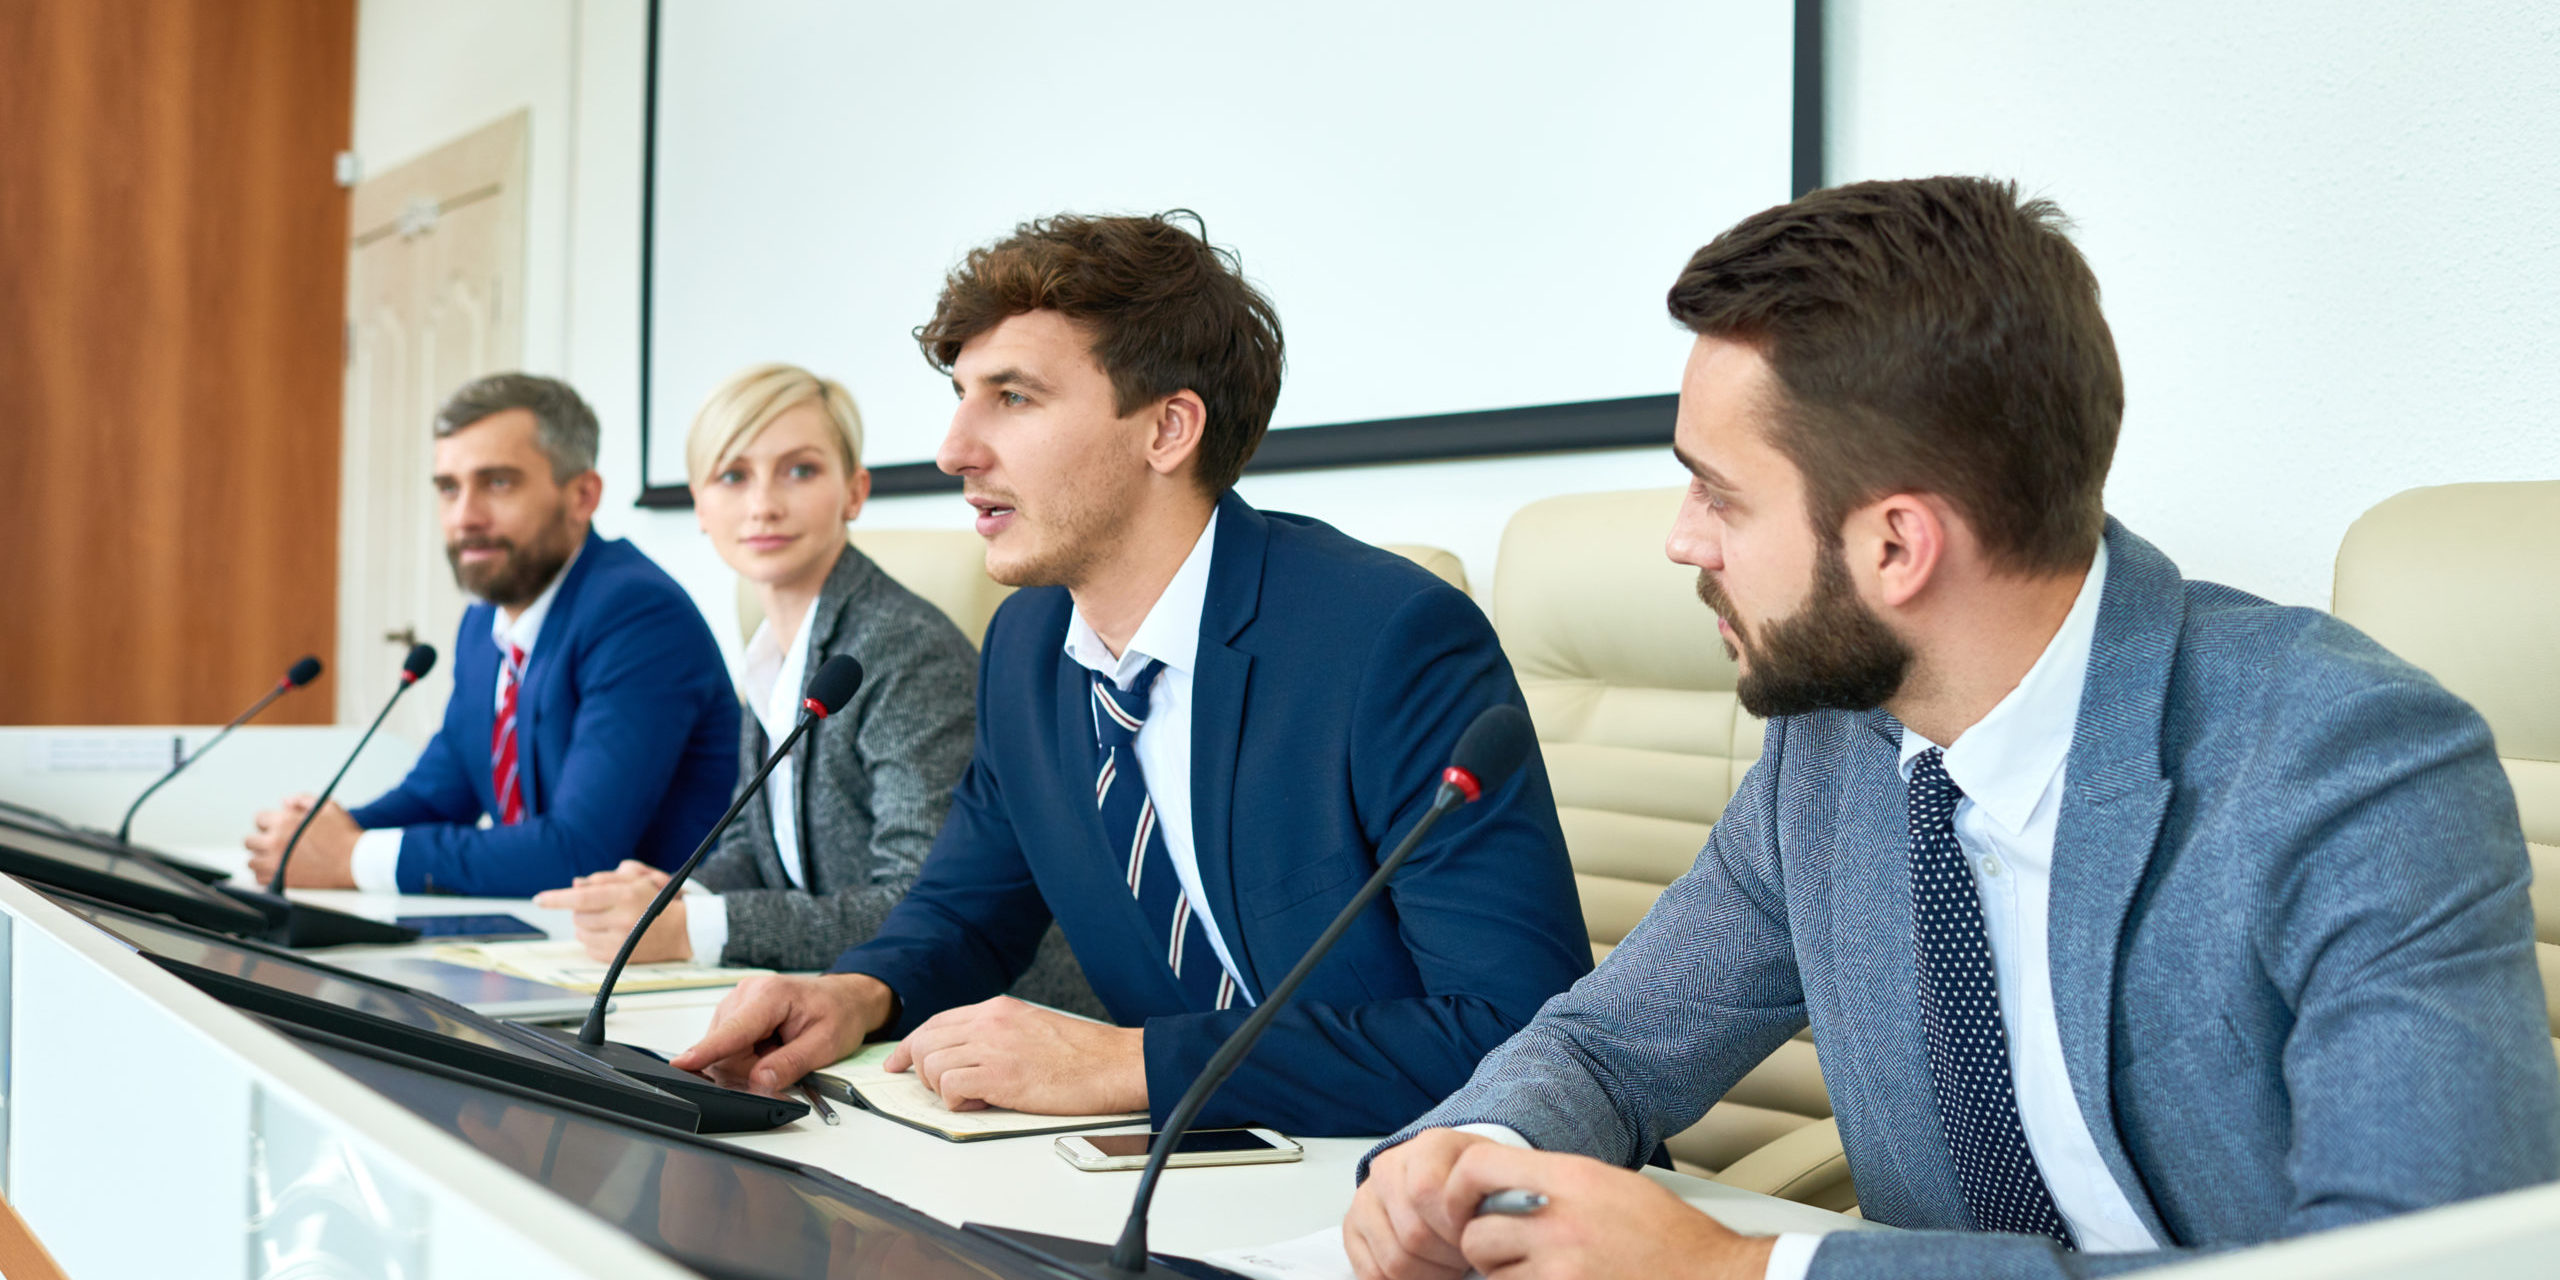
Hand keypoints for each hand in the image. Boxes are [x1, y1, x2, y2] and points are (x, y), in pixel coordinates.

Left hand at [243, 794, 361, 887]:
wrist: (355, 861)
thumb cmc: (344, 835)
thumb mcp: (328, 807)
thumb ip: (303, 799)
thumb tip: (285, 802)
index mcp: (284, 822)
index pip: (259, 818)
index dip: (269, 821)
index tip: (277, 826)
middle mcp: (275, 842)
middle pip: (250, 841)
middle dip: (261, 839)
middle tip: (275, 842)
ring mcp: (276, 863)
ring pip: (251, 861)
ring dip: (261, 858)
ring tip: (275, 857)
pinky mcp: (281, 880)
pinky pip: (259, 879)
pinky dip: (266, 875)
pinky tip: (279, 870)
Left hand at [534, 861, 685, 961]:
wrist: (681, 930)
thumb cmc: (655, 900)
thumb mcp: (634, 880)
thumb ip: (603, 880)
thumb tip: (574, 886)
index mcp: (627, 895)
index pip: (583, 897)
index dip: (557, 899)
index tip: (539, 900)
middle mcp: (623, 919)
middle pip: (578, 915)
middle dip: (581, 909)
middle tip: (600, 906)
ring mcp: (621, 941)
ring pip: (581, 932)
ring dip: (586, 924)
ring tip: (606, 919)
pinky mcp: (619, 957)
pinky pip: (588, 947)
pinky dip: (592, 939)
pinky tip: (609, 933)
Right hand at [670, 972, 894, 1093]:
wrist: (846, 998)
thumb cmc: (839, 1013)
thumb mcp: (825, 1044)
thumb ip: (790, 1064)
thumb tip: (761, 1082)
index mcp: (770, 995)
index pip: (733, 1030)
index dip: (707, 1050)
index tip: (682, 1064)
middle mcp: (747, 993)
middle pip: (727, 1049)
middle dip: (750, 1067)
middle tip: (784, 1059)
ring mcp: (737, 1002)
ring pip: (726, 1051)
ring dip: (750, 1061)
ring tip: (780, 1047)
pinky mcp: (735, 1012)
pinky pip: (730, 1046)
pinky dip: (748, 1054)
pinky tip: (769, 1046)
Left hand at [882, 996, 1146, 1115]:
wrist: (1114, 1064)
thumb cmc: (1083, 1056)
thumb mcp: (1033, 1028)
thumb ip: (998, 1036)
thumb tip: (967, 1060)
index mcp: (998, 1009)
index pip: (936, 1023)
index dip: (910, 1046)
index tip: (897, 1062)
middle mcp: (990, 1022)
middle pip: (925, 1043)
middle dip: (923, 1072)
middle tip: (945, 1090)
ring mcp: (993, 1046)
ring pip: (931, 1065)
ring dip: (943, 1088)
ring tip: (974, 1096)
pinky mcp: (1000, 1075)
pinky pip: (950, 1087)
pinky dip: (958, 1101)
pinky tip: (982, 1102)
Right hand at [1345, 1127, 1489, 1279]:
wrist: (1454, 1181)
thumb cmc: (1475, 1188)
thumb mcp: (1494, 1182)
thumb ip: (1492, 1199)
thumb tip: (1484, 1235)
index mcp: (1429, 1146)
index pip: (1426, 1191)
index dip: (1455, 1227)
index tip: (1475, 1237)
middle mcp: (1389, 1166)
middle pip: (1412, 1234)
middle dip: (1447, 1258)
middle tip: (1464, 1259)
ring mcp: (1366, 1197)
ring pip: (1393, 1260)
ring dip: (1428, 1275)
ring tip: (1448, 1266)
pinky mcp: (1352, 1226)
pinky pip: (1371, 1272)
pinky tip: (1424, 1272)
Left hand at [1438, 1142, 1774, 1279]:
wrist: (1712, 1277)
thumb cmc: (1668, 1238)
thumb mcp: (1610, 1186)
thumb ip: (1552, 1183)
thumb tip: (1498, 1191)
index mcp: (1571, 1178)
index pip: (1476, 1167)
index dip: (1458, 1189)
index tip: (1463, 1207)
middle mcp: (1559, 1223)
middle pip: (1476, 1234)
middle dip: (1485, 1248)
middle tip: (1512, 1253)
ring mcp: (1560, 1270)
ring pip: (1492, 1277)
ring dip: (1506, 1278)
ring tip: (1546, 1272)